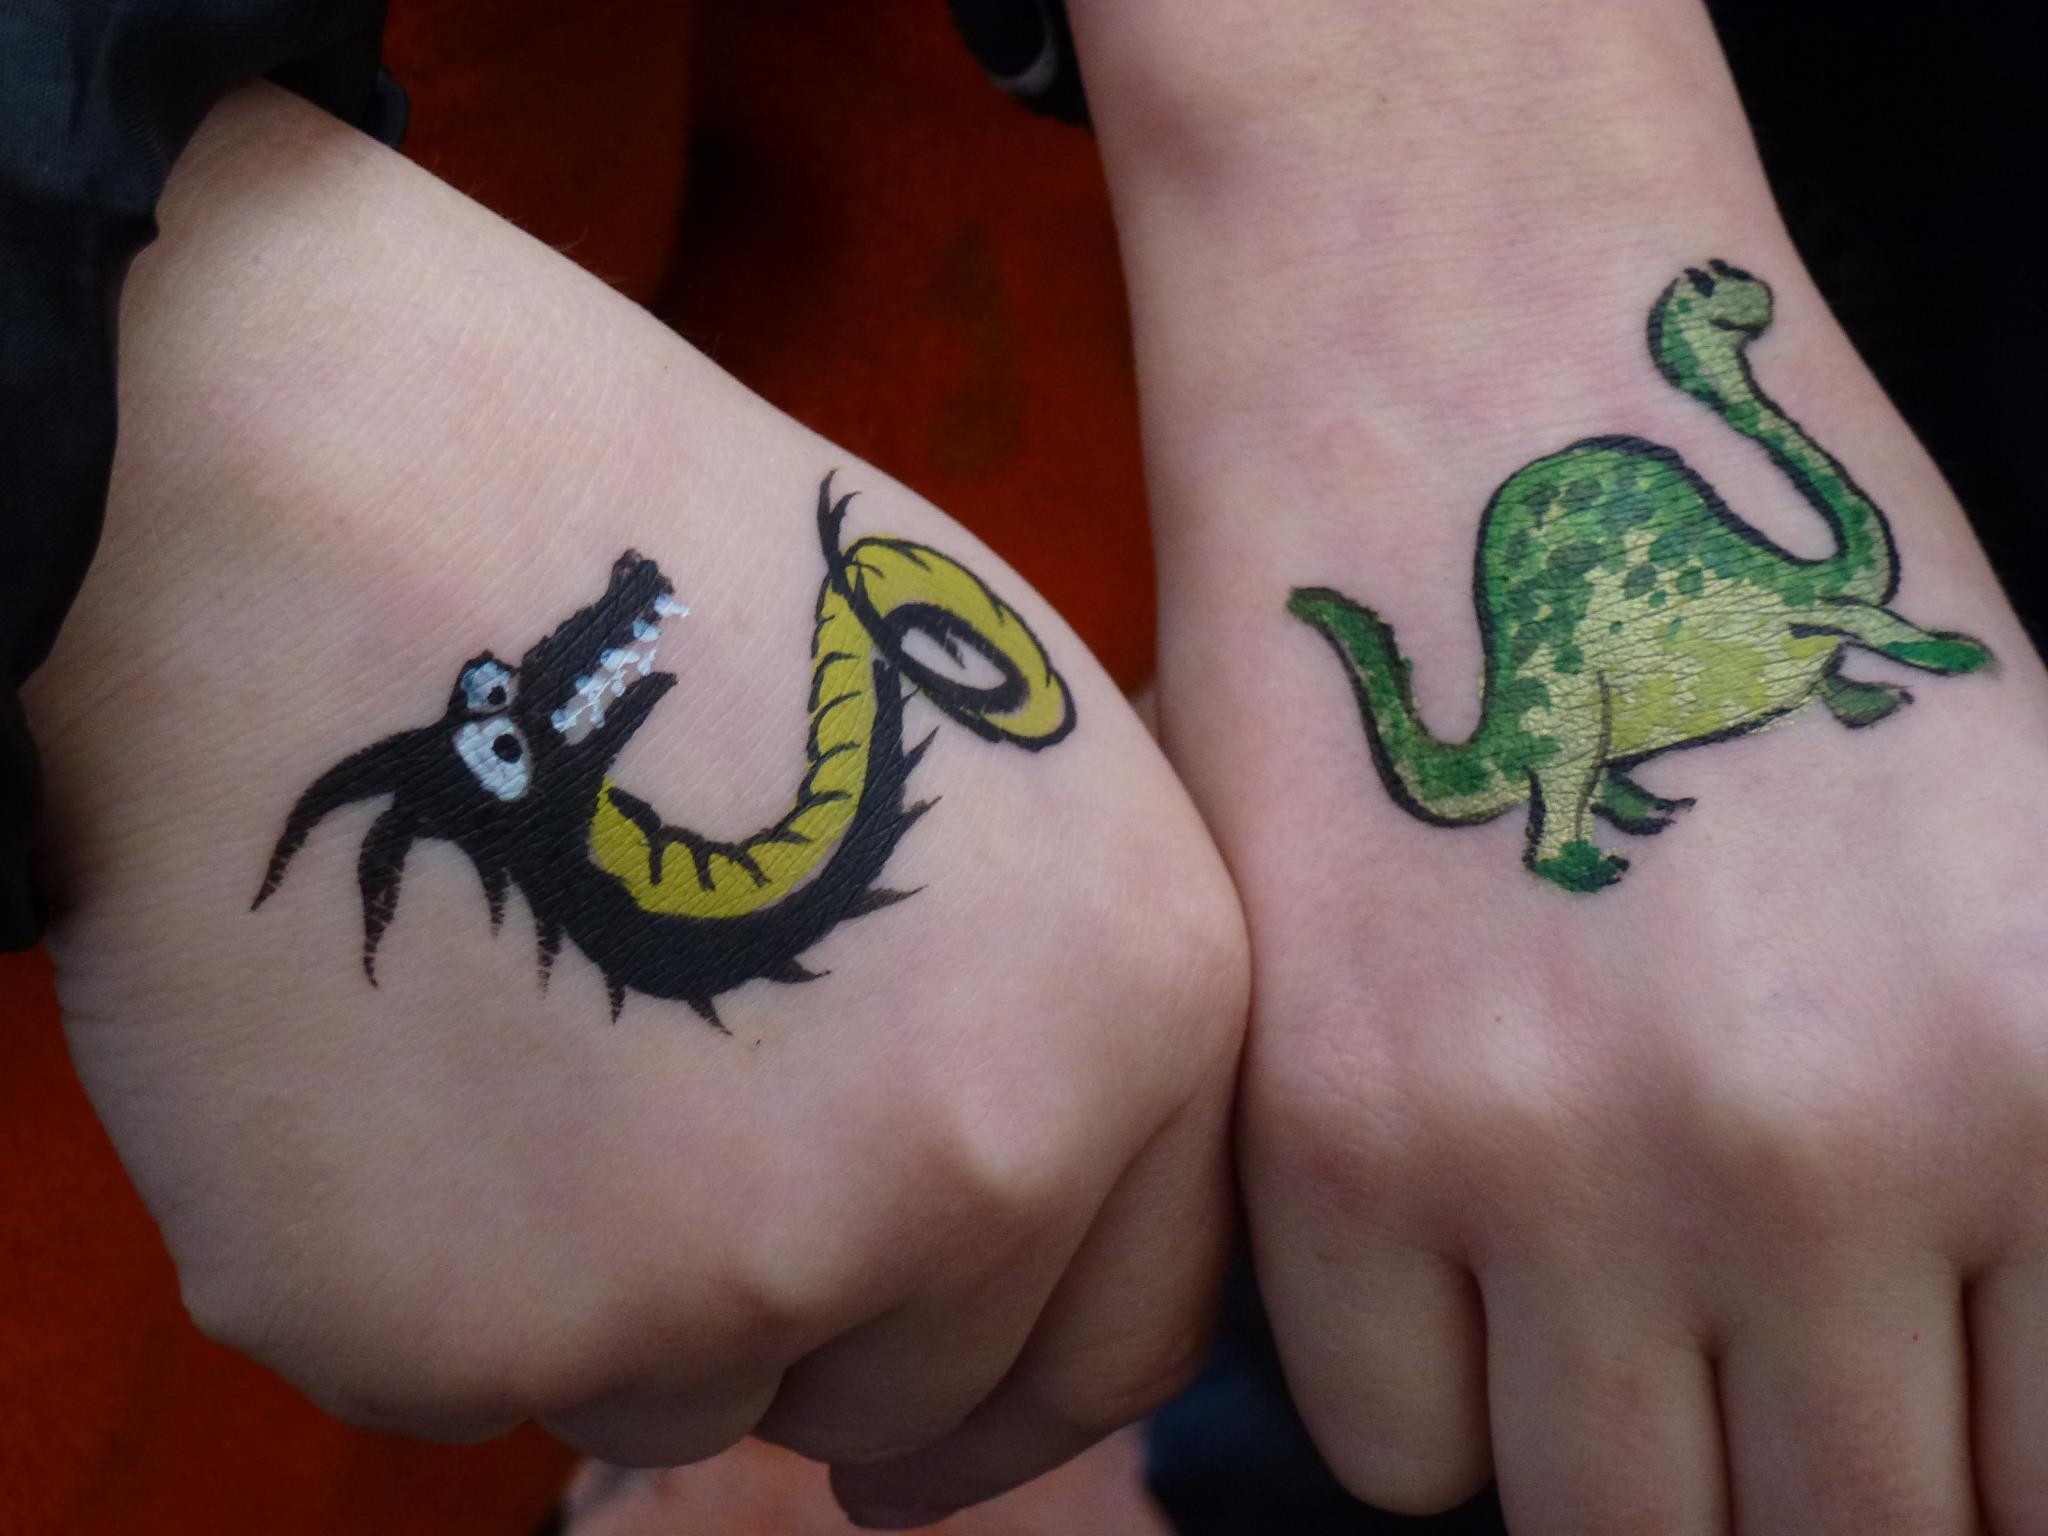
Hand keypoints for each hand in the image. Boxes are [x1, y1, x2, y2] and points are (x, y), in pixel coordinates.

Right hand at [27, 86, 1247, 1523]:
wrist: (342, 507)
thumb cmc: (683, 594)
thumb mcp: (997, 749)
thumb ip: (1068, 1007)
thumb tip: (1043, 1203)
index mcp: (1146, 1011)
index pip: (1132, 1332)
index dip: (1019, 1377)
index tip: (924, 1407)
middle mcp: (975, 1167)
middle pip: (913, 1396)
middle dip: (817, 1316)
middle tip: (688, 1146)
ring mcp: (721, 1271)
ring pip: (694, 1389)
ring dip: (625, 1286)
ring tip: (540, 1042)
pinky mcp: (462, 1332)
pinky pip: (480, 1378)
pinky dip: (446, 1272)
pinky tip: (411, 1063)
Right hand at [1074, 1, 2047, 1529]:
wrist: (1477, 385)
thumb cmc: (1740, 615)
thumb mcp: (2005, 873)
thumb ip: (2012, 1171)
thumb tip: (1954, 1412)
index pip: (2038, 1493)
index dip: (1960, 1483)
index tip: (1882, 1430)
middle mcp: (1819, 1139)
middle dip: (1788, 1482)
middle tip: (1730, 1375)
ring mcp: (1555, 1147)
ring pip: (1605, 1520)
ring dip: (1606, 1450)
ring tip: (1584, 1300)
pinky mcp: (1332, 1128)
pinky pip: (1398, 1445)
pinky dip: (1427, 1390)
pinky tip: (1436, 1236)